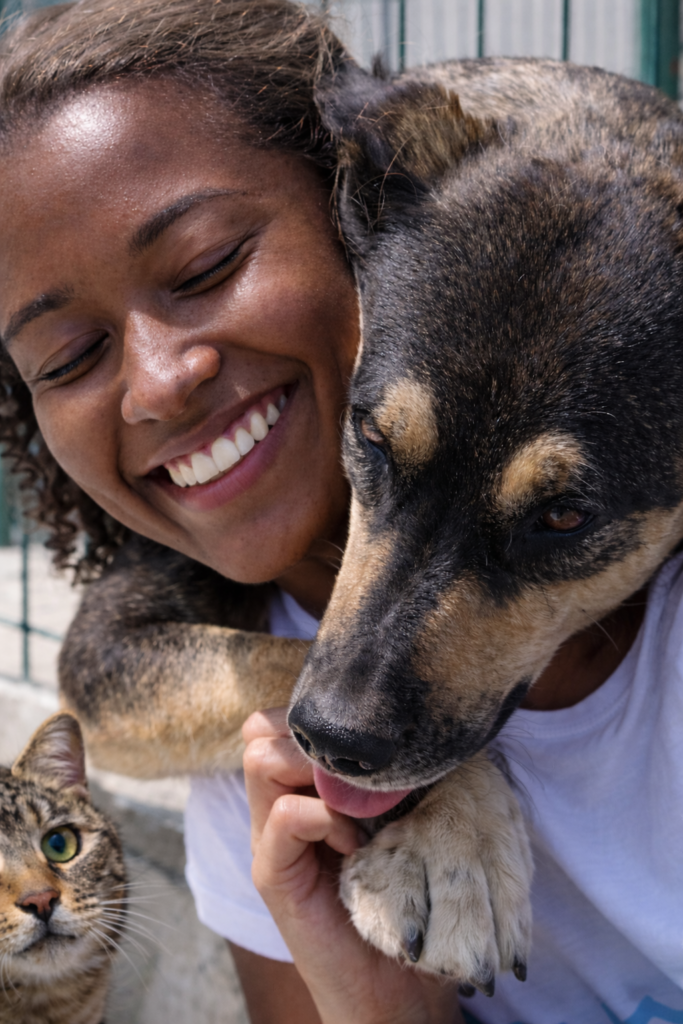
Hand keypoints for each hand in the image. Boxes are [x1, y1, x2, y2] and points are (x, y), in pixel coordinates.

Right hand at [243, 708, 463, 1023]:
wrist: (393, 980)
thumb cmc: (403, 889)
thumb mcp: (396, 815)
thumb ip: (383, 774)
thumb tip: (409, 724)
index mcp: (298, 788)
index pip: (276, 720)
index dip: (311, 713)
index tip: (361, 738)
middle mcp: (274, 807)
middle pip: (260, 731)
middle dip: (310, 735)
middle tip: (354, 770)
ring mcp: (269, 840)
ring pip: (261, 759)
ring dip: (315, 770)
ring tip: (356, 805)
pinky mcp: (273, 874)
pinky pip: (285, 815)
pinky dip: (325, 816)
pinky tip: (356, 843)